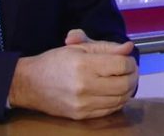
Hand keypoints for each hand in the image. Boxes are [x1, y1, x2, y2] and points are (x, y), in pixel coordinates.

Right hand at [8, 37, 136, 119]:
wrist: (30, 84)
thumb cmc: (54, 61)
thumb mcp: (78, 47)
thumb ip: (106, 47)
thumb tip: (128, 48)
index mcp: (84, 65)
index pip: (121, 65)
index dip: (130, 62)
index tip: (128, 60)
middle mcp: (85, 86)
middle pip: (125, 84)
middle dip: (133, 76)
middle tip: (131, 71)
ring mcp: (83, 104)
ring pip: (120, 100)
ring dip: (127, 90)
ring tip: (123, 80)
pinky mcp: (81, 116)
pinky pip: (109, 110)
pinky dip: (117, 101)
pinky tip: (114, 92)